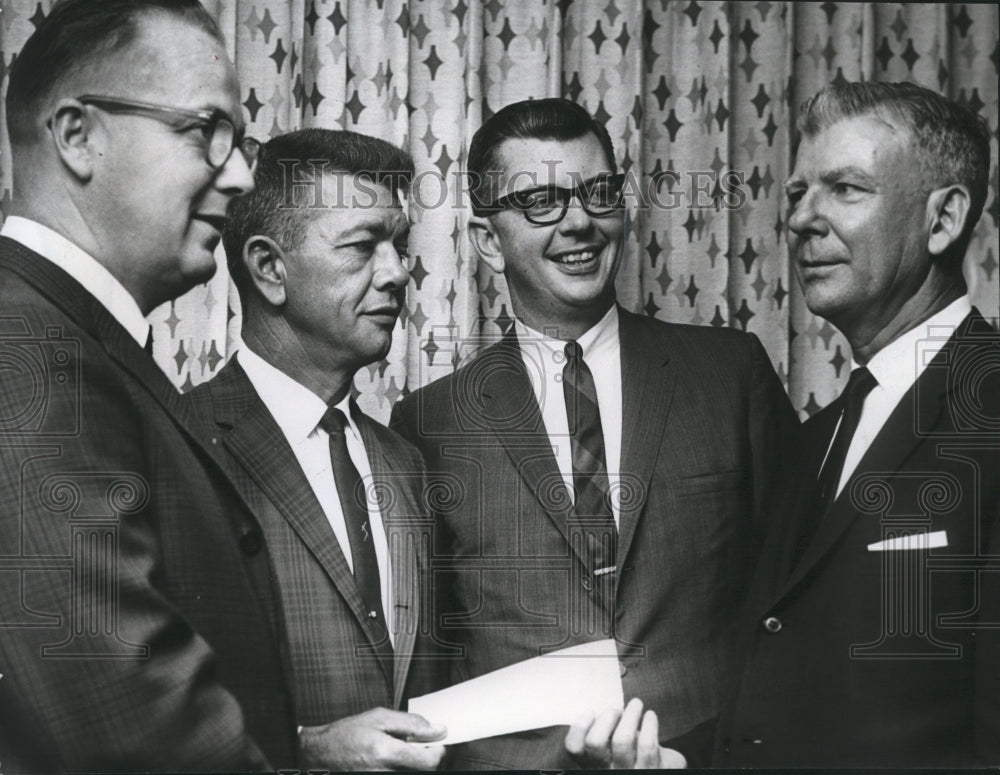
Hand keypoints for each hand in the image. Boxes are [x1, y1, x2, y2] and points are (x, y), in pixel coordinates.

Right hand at [299, 707, 445, 770]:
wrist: (323, 753)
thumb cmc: (347, 734)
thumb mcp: (379, 717)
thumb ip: (411, 723)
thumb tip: (436, 729)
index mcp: (387, 753)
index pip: (430, 761)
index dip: (438, 749)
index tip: (437, 739)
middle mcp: (386, 772)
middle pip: (425, 770)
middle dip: (427, 755)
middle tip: (419, 742)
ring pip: (413, 772)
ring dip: (415, 761)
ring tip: (401, 748)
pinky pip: (402, 773)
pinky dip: (404, 766)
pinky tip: (394, 757)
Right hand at [565, 698, 687, 768]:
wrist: (661, 769)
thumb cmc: (636, 754)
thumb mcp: (617, 747)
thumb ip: (607, 732)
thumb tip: (605, 704)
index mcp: (594, 762)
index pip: (575, 747)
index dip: (579, 727)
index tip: (590, 711)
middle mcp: (608, 770)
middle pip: (595, 742)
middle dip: (606, 718)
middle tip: (617, 709)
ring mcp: (629, 773)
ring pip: (622, 740)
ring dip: (630, 715)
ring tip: (636, 704)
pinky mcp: (651, 770)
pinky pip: (647, 744)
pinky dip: (649, 724)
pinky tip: (650, 716)